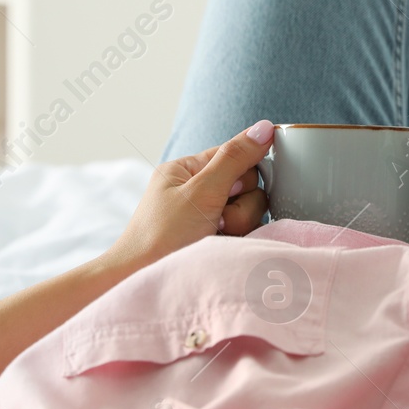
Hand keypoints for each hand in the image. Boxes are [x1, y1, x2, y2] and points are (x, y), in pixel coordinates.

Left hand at [108, 120, 274, 269]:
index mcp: (187, 170)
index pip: (234, 154)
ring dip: (239, 224)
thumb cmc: (163, 236)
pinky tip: (220, 246)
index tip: (230, 191)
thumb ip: (235, 158)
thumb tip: (265, 127)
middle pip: (247, 184)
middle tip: (217, 219)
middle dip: (239, 204)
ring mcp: (208, 216)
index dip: (242, 173)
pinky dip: (237, 238)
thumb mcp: (201, 191)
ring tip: (215, 236)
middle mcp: (198, 190)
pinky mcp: (217, 239)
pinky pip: (245, 229)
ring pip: (250, 209)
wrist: (143, 281)